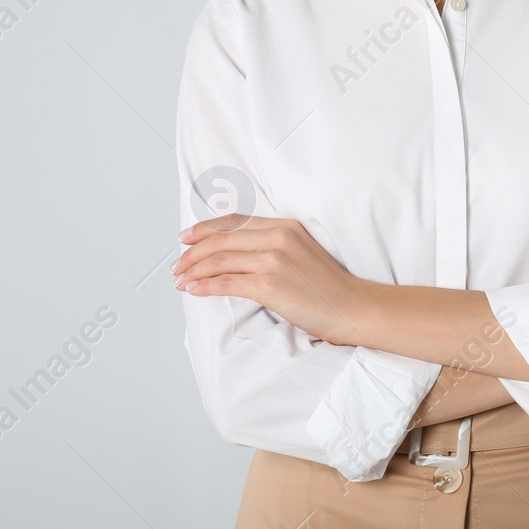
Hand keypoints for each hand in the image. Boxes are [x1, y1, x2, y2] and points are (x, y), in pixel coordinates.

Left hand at [174, 214, 362, 344]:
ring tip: (180, 280)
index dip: (204, 228)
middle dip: (192, 251)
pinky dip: (204, 286)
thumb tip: (236, 255)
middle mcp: (278, 237)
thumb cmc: (327, 287)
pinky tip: (194, 290)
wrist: (351, 307)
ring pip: (219, 259)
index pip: (234, 221)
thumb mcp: (301, 253)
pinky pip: (226, 282)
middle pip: (221, 238)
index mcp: (285, 226)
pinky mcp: (269, 284)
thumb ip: (273, 246)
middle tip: (176, 264)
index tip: (186, 237)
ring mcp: (274, 260)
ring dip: (193, 270)